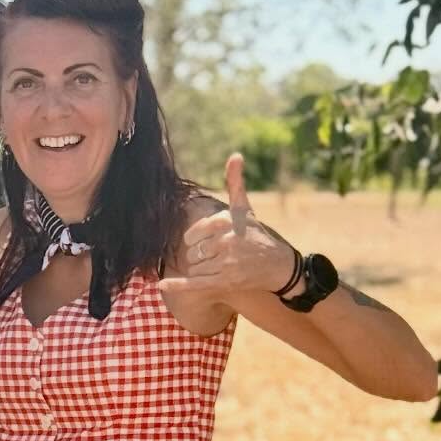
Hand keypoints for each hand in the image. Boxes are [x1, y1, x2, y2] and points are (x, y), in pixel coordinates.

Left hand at [160, 154, 296, 317]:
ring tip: (220, 267)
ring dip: (201, 269)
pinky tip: (163, 284)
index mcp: (228, 220)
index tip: (199, 241)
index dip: (194, 239)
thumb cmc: (256, 235)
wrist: (277, 265)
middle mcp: (227, 240)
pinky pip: (195, 282)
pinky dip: (178, 285)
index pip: (194, 232)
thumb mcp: (244, 209)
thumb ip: (235, 183)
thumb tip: (235, 155)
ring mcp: (227, 262)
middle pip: (193, 251)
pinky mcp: (226, 281)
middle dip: (200, 255)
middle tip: (217, 256)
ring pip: (194, 266)